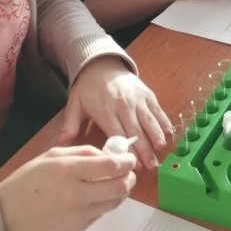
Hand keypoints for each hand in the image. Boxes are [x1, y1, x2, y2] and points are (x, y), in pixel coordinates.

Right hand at [0, 145, 136, 230]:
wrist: (5, 215)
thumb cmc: (26, 181)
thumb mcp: (51, 156)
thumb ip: (82, 153)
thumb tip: (106, 155)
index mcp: (68, 170)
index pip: (111, 166)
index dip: (127, 161)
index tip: (129, 159)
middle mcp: (76, 194)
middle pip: (120, 187)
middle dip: (129, 178)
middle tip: (127, 173)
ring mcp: (78, 215)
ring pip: (114, 203)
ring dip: (120, 192)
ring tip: (112, 184)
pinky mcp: (77, 230)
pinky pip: (100, 215)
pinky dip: (102, 204)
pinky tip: (92, 198)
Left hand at [57, 56, 171, 169]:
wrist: (102, 64)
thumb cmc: (88, 88)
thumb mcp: (74, 103)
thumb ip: (69, 124)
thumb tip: (61, 143)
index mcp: (105, 110)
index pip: (117, 133)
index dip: (125, 149)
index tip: (130, 164)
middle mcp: (123, 104)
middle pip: (136, 130)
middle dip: (144, 149)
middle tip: (151, 166)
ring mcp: (137, 98)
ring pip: (149, 120)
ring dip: (156, 136)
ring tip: (161, 151)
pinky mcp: (146, 93)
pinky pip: (157, 109)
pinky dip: (164, 121)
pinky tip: (169, 133)